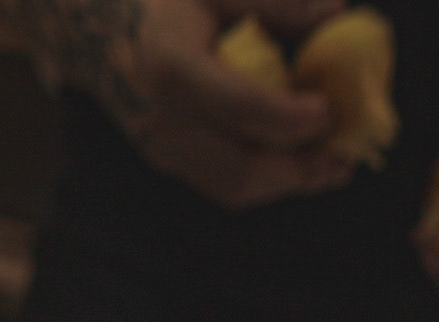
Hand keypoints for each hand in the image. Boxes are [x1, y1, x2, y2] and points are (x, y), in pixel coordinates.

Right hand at [109, 0, 348, 206]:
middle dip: (298, 168)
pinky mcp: (166, 161)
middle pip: (241, 166)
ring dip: (287, 183)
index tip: (328, 111)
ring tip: (330, 167)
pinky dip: (267, 180)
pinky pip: (223, 184)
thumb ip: (276, 1)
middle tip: (342, 155)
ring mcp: (161, 147)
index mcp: (171, 67)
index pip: (240, 107)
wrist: (96, 29)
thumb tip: (338, 12)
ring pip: (235, 187)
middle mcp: (162, 118)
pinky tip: (299, 165)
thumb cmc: (165, 0)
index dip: (290, 118)